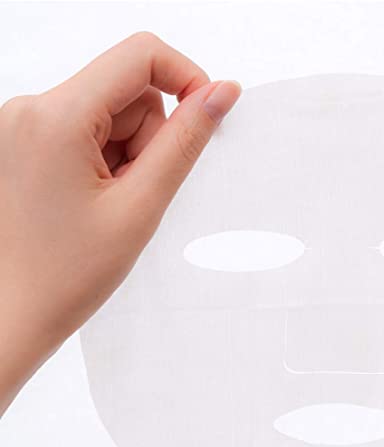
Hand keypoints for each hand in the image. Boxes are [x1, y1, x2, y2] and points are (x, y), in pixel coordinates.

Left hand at [0, 32, 239, 414]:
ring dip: (129, 154)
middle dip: (150, 137)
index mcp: (55, 117)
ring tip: (111, 202)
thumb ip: (185, 142)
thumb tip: (221, 93)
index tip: (206, 118)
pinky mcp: (28, 141)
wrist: (12, 314)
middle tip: (135, 192)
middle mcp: (31, 109)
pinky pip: (90, 130)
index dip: (187, 79)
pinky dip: (108, 160)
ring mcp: (25, 124)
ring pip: (112, 113)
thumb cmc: (65, 274)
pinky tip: (95, 199)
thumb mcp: (141, 205)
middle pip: (128, 90)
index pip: (140, 55)